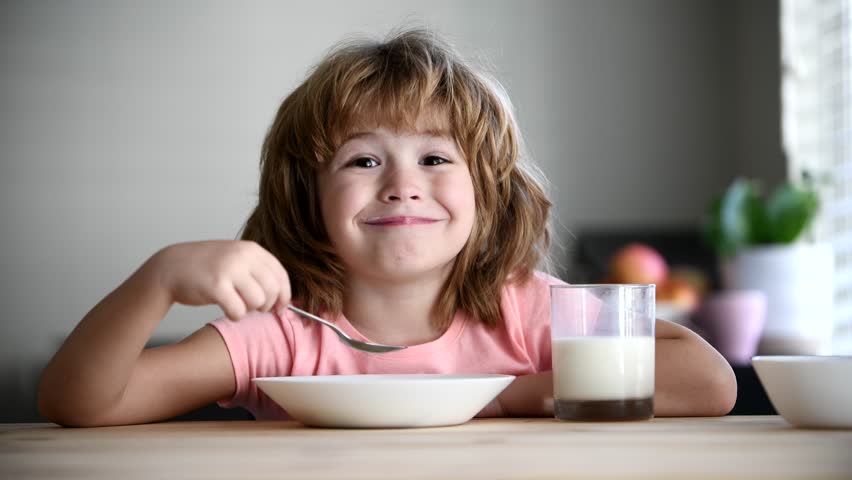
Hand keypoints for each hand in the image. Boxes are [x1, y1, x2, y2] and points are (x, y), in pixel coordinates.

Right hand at [149, 240, 290, 320]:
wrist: (170, 267)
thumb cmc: (206, 268)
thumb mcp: (235, 259)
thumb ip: (258, 271)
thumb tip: (284, 297)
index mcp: (251, 249)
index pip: (280, 274)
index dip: (284, 295)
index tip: (280, 308)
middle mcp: (243, 256)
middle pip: (272, 290)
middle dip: (267, 305)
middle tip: (254, 308)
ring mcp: (229, 270)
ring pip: (258, 302)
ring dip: (249, 310)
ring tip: (237, 304)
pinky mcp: (216, 286)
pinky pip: (239, 311)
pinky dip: (235, 315)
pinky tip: (226, 309)